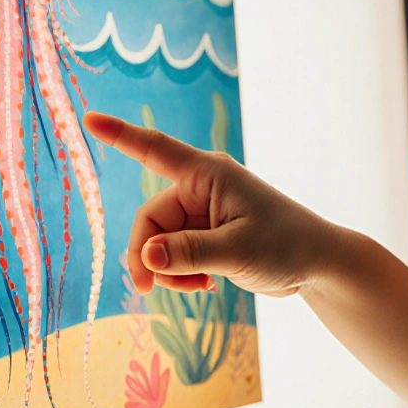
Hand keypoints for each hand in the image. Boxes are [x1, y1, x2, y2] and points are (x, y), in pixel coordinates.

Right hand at [83, 111, 338, 297]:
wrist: (317, 265)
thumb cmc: (286, 247)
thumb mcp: (236, 252)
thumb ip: (188, 254)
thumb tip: (144, 256)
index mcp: (208, 175)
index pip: (155, 150)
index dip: (120, 135)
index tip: (89, 118)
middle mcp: (201, 188)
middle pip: (149, 220)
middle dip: (149, 255)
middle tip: (150, 289)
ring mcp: (203, 212)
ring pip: (159, 242)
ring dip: (169, 269)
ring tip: (200, 286)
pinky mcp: (206, 234)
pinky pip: (174, 254)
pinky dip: (181, 273)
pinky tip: (205, 286)